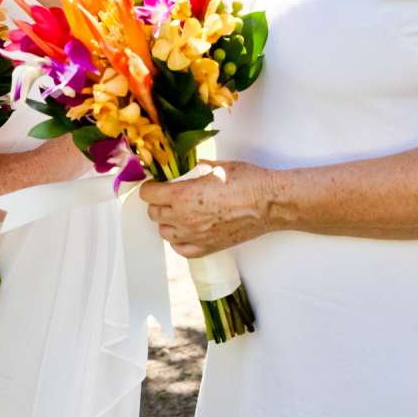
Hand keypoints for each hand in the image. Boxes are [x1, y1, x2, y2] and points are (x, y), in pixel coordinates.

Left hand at [141, 160, 274, 258]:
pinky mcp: (207, 248)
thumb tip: (187, 171)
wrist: (268, 203)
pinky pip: (181, 249)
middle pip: (154, 214)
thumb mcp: (216, 166)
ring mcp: (195, 236)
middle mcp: (184, 218)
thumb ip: (195, 170)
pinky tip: (186, 231)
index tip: (156, 184)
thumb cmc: (246, 182)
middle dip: (158, 203)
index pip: (149, 194)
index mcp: (183, 195)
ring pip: (165, 233)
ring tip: (178, 213)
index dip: (150, 187)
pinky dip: (179, 241)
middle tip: (168, 196)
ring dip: (167, 222)